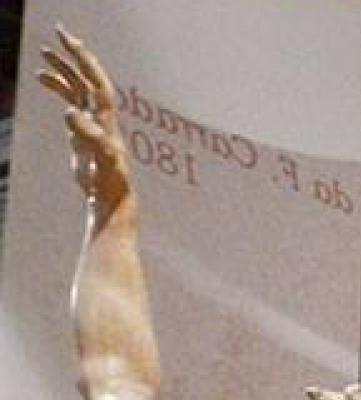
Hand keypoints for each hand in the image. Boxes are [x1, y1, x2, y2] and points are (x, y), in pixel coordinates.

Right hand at [38, 26, 129, 215]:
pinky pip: (70, 99)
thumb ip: (90, 136)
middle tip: (59, 33)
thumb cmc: (111, 181)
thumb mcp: (103, 159)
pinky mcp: (82, 130)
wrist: (111, 197)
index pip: (96, 81)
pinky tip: (43, 78)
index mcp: (106, 118)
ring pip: (77, 86)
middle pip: (88, 78)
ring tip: (44, 53)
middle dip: (75, 55)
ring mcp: (92, 121)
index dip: (85, 61)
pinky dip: (58, 86)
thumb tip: (71, 113)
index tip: (71, 41)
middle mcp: (101, 115)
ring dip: (63, 68)